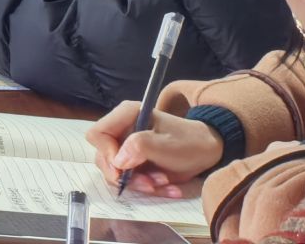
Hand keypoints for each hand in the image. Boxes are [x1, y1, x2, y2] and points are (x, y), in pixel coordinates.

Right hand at [86, 103, 221, 196]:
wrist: (207, 151)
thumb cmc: (188, 142)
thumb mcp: (166, 144)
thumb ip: (139, 147)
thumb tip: (117, 161)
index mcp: (125, 116)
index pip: (97, 134)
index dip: (106, 154)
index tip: (123, 171)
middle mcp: (121, 130)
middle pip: (104, 157)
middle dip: (126, 176)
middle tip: (150, 184)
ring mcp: (126, 147)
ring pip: (116, 173)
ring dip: (139, 184)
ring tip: (164, 183)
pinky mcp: (133, 163)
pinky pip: (130, 181)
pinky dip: (148, 188)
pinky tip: (168, 188)